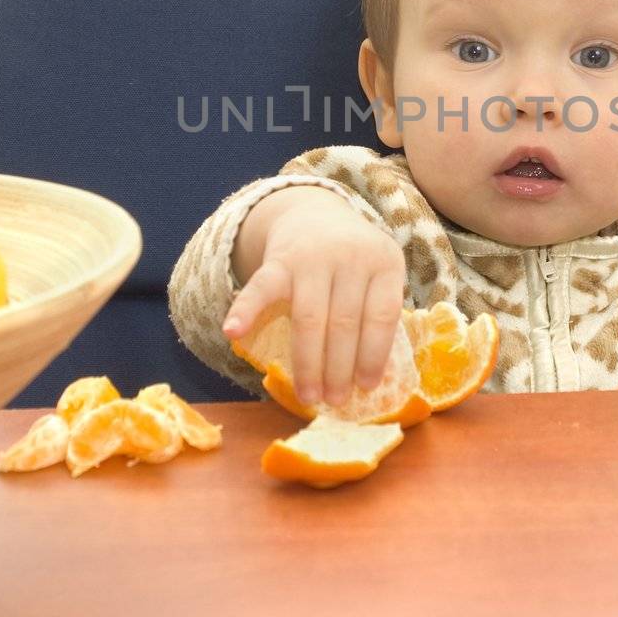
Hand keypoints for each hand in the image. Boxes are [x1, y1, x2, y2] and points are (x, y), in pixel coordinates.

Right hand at [222, 187, 405, 407]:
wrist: (314, 214)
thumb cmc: (353, 260)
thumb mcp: (380, 271)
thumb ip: (381, 310)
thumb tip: (374, 379)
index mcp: (384, 261)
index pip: (382, 315)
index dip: (375, 355)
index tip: (367, 387)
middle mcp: (351, 255)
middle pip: (345, 323)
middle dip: (339, 369)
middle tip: (334, 402)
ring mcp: (313, 257)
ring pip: (310, 319)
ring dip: (308, 363)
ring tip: (308, 396)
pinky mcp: (279, 259)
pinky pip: (262, 288)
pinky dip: (246, 310)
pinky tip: (232, 333)